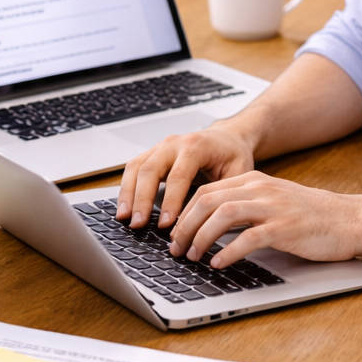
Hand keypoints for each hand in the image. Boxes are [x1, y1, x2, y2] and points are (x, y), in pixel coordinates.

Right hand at [116, 122, 257, 228]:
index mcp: (196, 146)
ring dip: (128, 194)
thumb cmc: (232, 155)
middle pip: (150, 170)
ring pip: (136, 168)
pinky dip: (126, 188)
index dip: (170, 200)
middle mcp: (174, 144)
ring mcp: (160, 147)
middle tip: (138, 224)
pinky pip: (133, 168)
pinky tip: (124, 208)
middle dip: (142, 199)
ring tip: (124, 218)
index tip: (165, 223)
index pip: (178, 175)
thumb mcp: (238, 172)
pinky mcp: (152, 154)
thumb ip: (223, 193)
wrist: (226, 137)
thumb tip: (209, 222)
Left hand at [168, 171, 361, 268]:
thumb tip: (210, 224)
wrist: (349, 220)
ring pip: (223, 215)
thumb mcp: (273, 201)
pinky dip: (228, 252)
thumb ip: (245, 206)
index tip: (174, 233)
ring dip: (201, 238)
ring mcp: (273, 208)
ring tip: (193, 256)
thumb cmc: (312, 216)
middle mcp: (260, 190)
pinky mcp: (285, 228)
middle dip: (185, 226)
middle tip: (176, 248)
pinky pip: (249, 238)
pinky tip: (219, 264)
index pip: (206, 191)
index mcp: (254, 181)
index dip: (184, 213)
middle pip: (208, 201)